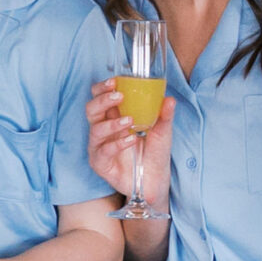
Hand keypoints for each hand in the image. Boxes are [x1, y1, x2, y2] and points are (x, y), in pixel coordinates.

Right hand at [87, 83, 174, 204]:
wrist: (155, 179)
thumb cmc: (155, 152)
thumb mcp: (163, 131)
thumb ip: (164, 115)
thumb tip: (169, 99)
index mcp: (114, 116)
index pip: (100, 97)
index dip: (103, 88)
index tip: (114, 81)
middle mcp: (103, 129)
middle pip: (91, 109)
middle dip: (103, 100)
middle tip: (119, 96)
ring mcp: (99, 146)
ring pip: (95, 129)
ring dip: (112, 123)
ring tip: (130, 121)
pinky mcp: (100, 163)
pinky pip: (103, 151)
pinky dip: (117, 144)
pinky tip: (131, 140)